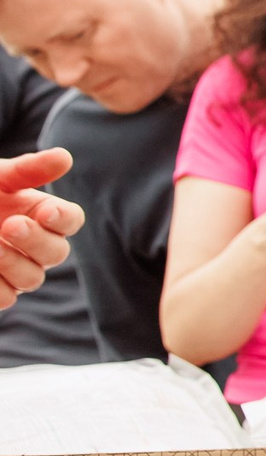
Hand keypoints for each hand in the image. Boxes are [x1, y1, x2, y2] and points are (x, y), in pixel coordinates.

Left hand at [0, 149, 82, 308]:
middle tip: (11, 225)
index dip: (64, 219)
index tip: (46, 211)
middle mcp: (33, 246)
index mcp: (40, 215)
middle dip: (36, 240)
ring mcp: (15, 272)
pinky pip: (5, 297)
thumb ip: (27, 171)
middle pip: (56, 253)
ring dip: (12, 263)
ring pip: (31, 278)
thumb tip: (64, 158)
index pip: (70, 221)